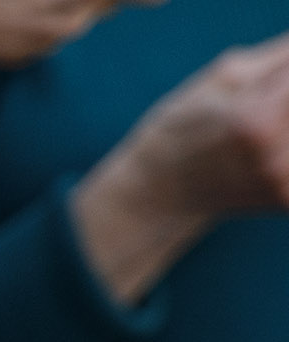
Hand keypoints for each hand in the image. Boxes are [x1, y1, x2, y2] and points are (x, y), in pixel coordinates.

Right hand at [71, 33, 288, 300]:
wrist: (148, 202)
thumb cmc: (179, 130)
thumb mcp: (221, 77)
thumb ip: (281, 56)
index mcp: (255, 115)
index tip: (284, 70)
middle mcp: (275, 153)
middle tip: (272, 101)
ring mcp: (286, 182)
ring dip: (287, 120)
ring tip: (254, 133)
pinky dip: (286, 152)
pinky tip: (268, 152)